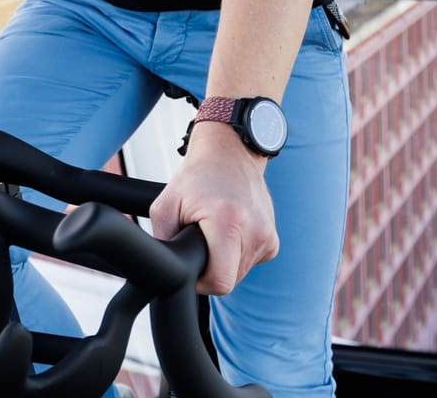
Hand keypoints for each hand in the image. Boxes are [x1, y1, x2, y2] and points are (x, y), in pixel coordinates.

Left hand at [150, 124, 276, 295]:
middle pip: (230, 280)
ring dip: (225, 261)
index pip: (220, 282)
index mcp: (228, 222)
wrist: (229, 154)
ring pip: (241, 273)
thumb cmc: (196, 177)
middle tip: (200, 243)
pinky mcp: (273, 238)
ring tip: (215, 232)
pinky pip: (251, 262)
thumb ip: (163, 240)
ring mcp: (268, 235)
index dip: (201, 282)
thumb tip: (165, 269)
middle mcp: (255, 230)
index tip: (193, 265)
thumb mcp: (165, 205)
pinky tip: (230, 232)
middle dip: (211, 269)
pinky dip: (238, 254)